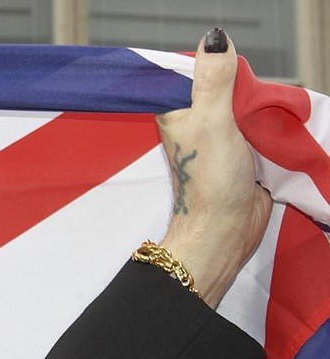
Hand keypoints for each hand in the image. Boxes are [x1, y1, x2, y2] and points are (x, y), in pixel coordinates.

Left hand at [153, 29, 272, 307]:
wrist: (226, 229)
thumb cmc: (210, 180)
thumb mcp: (211, 120)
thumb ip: (214, 80)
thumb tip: (215, 39)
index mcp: (174, 111)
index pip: (191, 71)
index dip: (214, 69)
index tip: (230, 87)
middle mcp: (193, 121)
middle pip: (224, 85)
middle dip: (244, 89)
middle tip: (246, 112)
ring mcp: (218, 136)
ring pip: (243, 104)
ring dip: (258, 108)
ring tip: (258, 127)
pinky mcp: (240, 150)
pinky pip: (256, 125)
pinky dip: (267, 124)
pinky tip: (273, 130)